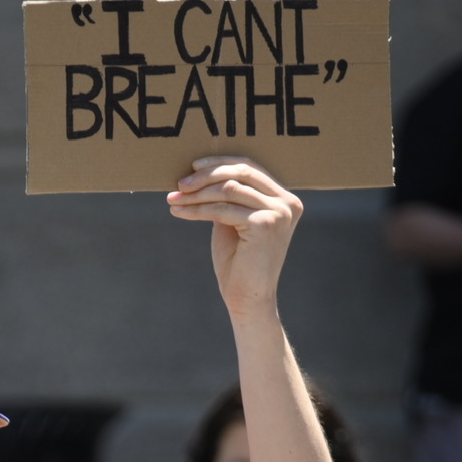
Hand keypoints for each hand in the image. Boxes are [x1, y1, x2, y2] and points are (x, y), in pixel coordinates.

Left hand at [167, 158, 302, 320]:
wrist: (247, 299)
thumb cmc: (238, 263)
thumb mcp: (233, 221)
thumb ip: (228, 197)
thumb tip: (201, 171)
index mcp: (285, 198)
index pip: (251, 168)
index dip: (220, 163)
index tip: (194, 166)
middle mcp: (288, 202)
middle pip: (241, 173)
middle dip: (206, 175)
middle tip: (180, 183)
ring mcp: (279, 213)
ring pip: (229, 189)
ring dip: (197, 193)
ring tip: (174, 198)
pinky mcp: (265, 224)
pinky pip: (223, 209)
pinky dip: (197, 209)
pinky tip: (179, 211)